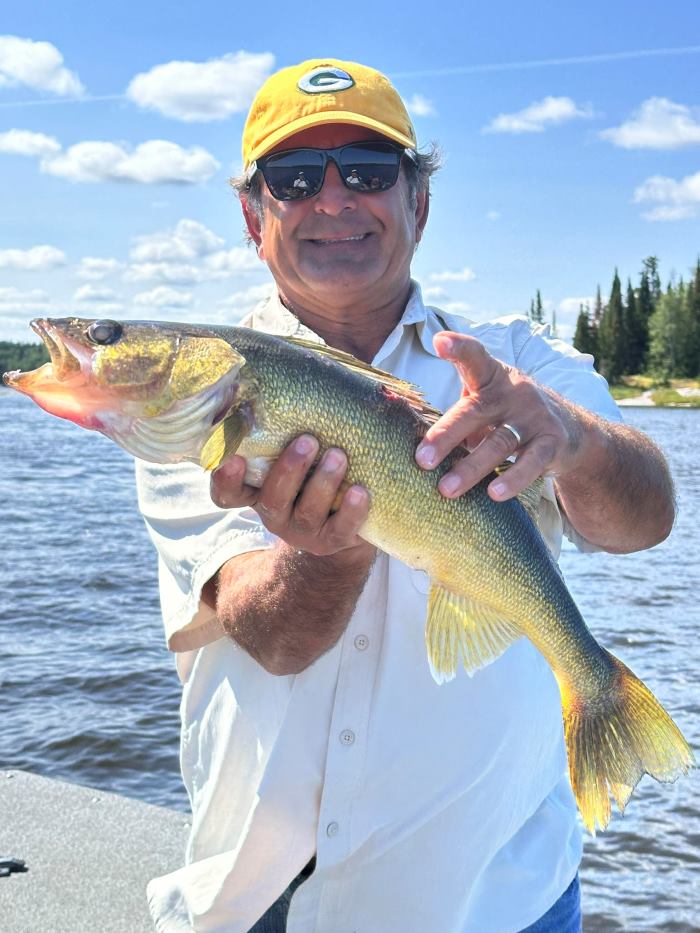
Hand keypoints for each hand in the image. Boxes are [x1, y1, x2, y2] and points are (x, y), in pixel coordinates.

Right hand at [210, 434, 374, 558]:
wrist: (345, 521)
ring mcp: (304, 531)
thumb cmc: (315, 471)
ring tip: (338, 455)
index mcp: (258, 491)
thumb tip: (310, 378)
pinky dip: (351, 510)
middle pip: (272, 499)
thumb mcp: (298, 454)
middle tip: (307, 440)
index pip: (228, 493)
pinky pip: (341, 529)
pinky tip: (360, 491)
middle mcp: (276, 514)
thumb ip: (290, 428)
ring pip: (308, 512)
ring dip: (323, 482)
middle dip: (289, 469)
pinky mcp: (334, 541)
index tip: (233, 459)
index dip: (225, 480)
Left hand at [415, 332, 582, 500]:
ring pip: (500, 441)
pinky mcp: (552, 442)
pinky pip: (531, 463)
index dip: (458, 348)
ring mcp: (534, 417)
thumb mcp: (483, 405)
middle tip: (421, 460)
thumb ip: (455, 418)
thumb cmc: (507, 416)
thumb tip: (409, 446)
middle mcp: (513, 393)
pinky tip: (494, 494)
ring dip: (471, 467)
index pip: (474, 358)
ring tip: (447, 489)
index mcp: (491, 378)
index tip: (439, 342)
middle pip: (475, 411)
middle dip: (446, 434)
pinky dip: (513, 478)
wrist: (570, 429)